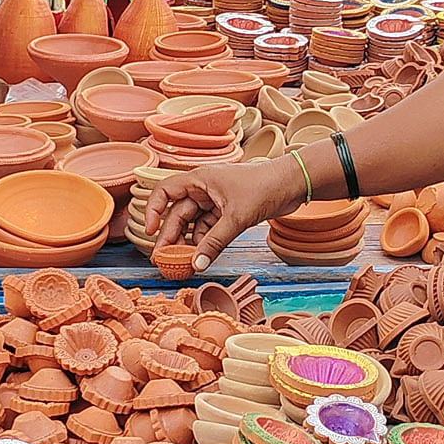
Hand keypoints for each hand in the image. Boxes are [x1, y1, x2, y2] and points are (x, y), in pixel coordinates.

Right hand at [145, 158, 309, 271]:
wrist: (293, 183)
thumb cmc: (264, 188)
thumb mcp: (236, 218)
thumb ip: (214, 242)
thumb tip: (196, 265)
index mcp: (199, 179)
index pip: (164, 191)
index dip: (153, 210)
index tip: (150, 231)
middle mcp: (204, 187)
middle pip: (178, 212)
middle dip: (171, 235)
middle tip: (165, 259)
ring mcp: (216, 199)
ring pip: (194, 222)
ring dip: (189, 241)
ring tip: (183, 262)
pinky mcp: (228, 210)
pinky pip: (210, 227)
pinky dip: (206, 241)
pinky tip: (203, 256)